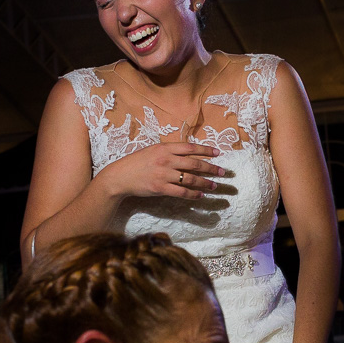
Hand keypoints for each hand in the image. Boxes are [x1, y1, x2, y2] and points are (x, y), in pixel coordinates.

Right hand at [100, 142, 224, 200]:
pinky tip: (201, 195)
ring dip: (205, 183)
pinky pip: (182, 192)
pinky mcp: (161, 188)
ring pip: (191, 179)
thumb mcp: (153, 150)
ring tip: (215, 185)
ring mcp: (164, 174)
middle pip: (195, 164)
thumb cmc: (137, 162)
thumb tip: (188, 153)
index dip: (206, 150)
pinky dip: (193, 194)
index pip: (191, 148)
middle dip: (211, 168)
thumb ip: (169, 151)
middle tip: (223, 172)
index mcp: (165, 148)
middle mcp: (166, 159)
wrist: (120, 176)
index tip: (218, 153)